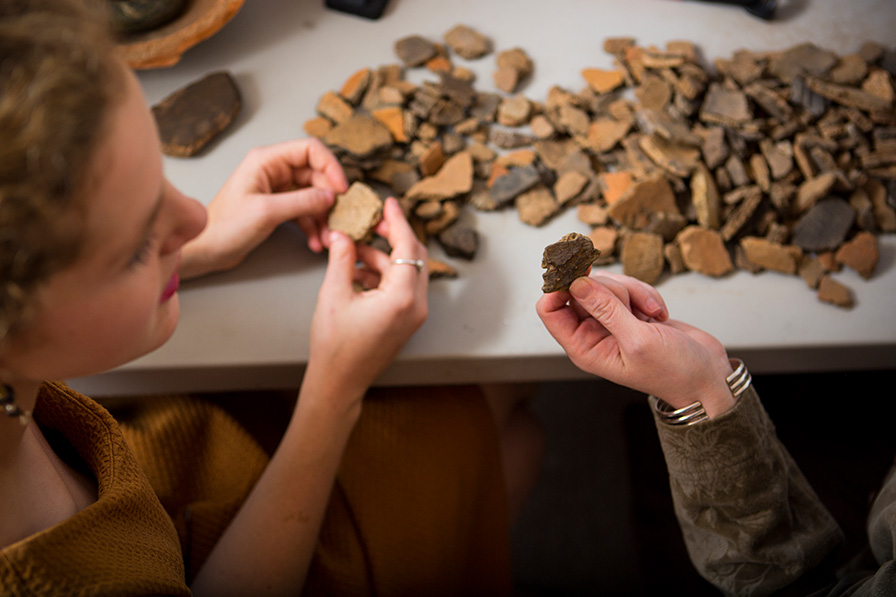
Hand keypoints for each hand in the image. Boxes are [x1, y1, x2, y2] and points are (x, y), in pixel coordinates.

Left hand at [179, 138, 347, 278]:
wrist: (206, 249)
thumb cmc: (224, 226)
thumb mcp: (266, 212)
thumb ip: (302, 202)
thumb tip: (331, 196)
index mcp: (266, 160)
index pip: (310, 150)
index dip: (331, 166)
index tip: (342, 189)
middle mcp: (273, 170)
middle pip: (316, 175)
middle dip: (329, 198)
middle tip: (339, 218)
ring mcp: (276, 188)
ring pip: (313, 195)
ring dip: (323, 217)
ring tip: (328, 237)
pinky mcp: (278, 206)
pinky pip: (304, 211)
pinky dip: (312, 225)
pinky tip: (315, 241)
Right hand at [305, 197, 428, 405]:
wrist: (339, 382)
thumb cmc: (335, 346)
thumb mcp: (334, 294)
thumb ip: (341, 258)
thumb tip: (342, 234)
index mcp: (402, 298)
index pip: (407, 247)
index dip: (397, 221)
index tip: (389, 202)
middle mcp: (416, 305)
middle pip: (415, 256)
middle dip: (394, 236)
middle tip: (373, 222)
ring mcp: (414, 314)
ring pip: (406, 271)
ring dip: (383, 257)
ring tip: (353, 252)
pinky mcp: (407, 320)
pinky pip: (401, 287)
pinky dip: (383, 274)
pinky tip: (357, 272)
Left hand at [536, 272, 736, 416]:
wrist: (707, 378)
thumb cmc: (674, 372)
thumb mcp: (637, 340)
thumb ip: (605, 309)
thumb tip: (575, 283)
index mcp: (583, 347)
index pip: (549, 309)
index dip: (558, 286)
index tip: (580, 270)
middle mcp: (592, 333)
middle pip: (580, 289)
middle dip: (611, 290)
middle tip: (635, 308)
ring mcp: (611, 321)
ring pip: (607, 284)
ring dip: (633, 292)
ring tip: (652, 314)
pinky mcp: (630, 312)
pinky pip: (628, 287)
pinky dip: (645, 294)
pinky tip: (659, 314)